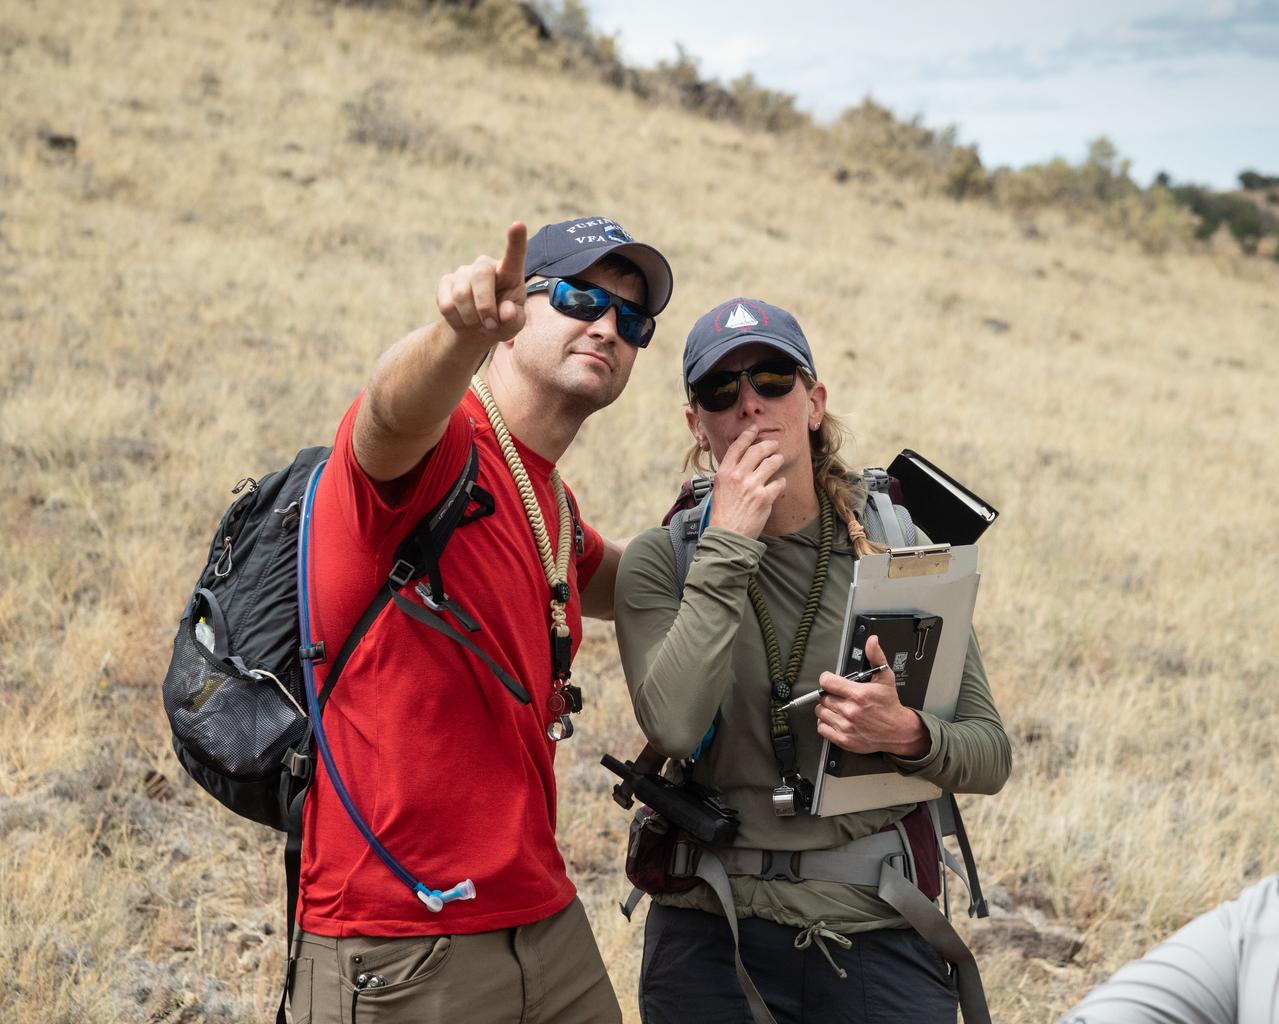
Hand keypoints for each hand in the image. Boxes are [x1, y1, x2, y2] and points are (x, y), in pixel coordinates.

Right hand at [436, 222, 527, 349]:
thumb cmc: (501, 322)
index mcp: (509, 273)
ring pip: (461, 294)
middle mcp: (485, 266)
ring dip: (471, 318)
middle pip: (480, 276)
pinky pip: (446, 304)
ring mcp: (464, 272)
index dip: (516, 241)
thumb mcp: (513, 325)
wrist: (475, 329)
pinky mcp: (445, 282)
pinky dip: (456, 320)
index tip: (518, 225)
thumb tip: (506, 311)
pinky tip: (463, 319)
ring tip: (477, 323)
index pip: (514, 255)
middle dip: (484, 306)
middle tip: (491, 325)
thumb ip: (514, 319)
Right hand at [706, 425, 785, 538]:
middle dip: (769, 445)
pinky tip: (780, 483)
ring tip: (779, 460)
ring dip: (778, 459)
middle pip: (758, 450)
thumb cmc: (722, 514)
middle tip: (774, 445)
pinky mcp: (765, 497)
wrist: (728, 535)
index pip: (737, 446)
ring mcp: (752, 486)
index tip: (755, 429)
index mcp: (724, 472)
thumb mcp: (719, 489)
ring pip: (772, 463)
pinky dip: (781, 482)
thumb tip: (741, 463)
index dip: (748, 435)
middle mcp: (738, 476)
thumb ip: (730, 474)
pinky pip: (779, 483)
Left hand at [815, 635, 929, 757]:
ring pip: (820, 711)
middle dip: (829, 694)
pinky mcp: (843, 739)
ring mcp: (846, 726)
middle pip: (823, 697)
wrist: (898, 731)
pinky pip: (822, 728)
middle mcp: (850, 711)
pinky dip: (825, 723)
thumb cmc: (889, 705)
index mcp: (858, 694)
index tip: (831, 681)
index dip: (827, 679)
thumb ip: (875, 657)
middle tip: (839, 695)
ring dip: (826, 708)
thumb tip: (872, 641)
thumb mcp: (885, 678)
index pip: (827, 682)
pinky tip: (836, 719)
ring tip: (838, 707)